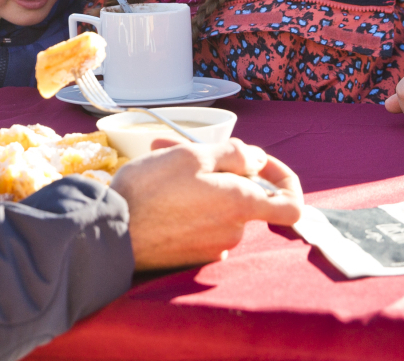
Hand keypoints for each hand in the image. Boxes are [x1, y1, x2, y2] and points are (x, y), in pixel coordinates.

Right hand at [111, 138, 303, 270]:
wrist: (111, 234)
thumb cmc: (150, 192)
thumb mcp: (192, 156)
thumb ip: (233, 154)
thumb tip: (257, 160)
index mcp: (241, 204)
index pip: (292, 206)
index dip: (285, 181)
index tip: (262, 165)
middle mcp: (233, 231)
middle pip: (242, 194)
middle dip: (219, 168)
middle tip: (182, 147)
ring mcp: (213, 246)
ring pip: (217, 204)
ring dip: (197, 181)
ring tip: (161, 161)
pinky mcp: (192, 255)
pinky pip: (201, 222)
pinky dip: (187, 203)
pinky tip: (158, 190)